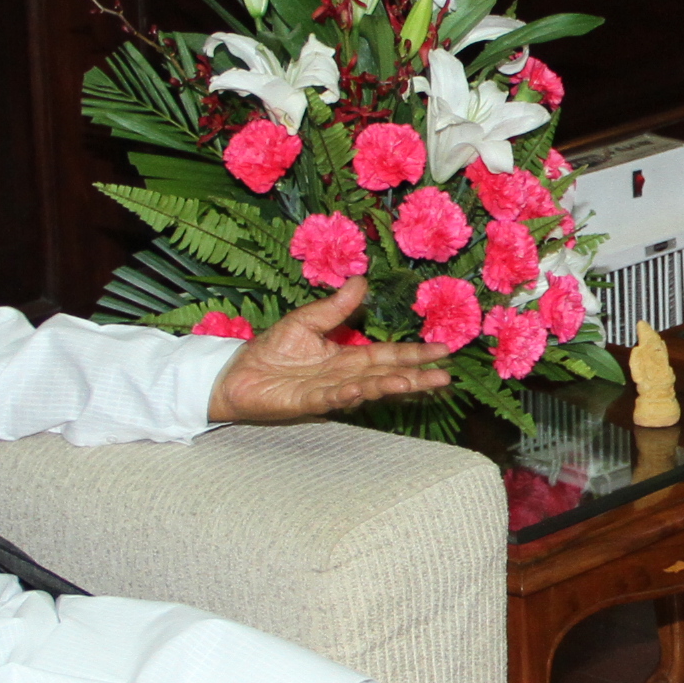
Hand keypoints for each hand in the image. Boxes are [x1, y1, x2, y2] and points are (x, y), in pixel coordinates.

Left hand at [206, 278, 454, 423]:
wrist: (238, 373)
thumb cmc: (272, 350)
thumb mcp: (307, 321)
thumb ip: (336, 307)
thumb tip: (362, 280)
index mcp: (348, 357)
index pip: (388, 354)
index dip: (414, 353)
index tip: (442, 349)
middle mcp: (345, 376)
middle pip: (386, 375)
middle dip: (415, 376)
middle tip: (445, 376)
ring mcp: (329, 391)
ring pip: (366, 388)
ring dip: (390, 387)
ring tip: (415, 384)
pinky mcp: (307, 401)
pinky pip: (330, 398)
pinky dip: (347, 395)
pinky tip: (362, 389)